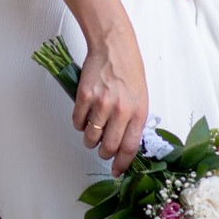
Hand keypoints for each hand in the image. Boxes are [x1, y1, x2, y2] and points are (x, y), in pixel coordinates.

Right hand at [74, 25, 147, 173]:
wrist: (114, 47)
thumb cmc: (129, 71)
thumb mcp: (141, 98)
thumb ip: (134, 121)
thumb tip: (124, 145)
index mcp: (138, 112)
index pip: (129, 148)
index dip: (121, 164)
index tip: (116, 171)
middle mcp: (121, 110)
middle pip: (109, 147)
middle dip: (103, 153)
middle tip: (102, 149)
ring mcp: (101, 103)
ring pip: (90, 137)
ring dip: (90, 140)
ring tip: (93, 131)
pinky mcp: (84, 96)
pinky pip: (78, 122)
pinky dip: (80, 124)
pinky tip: (85, 116)